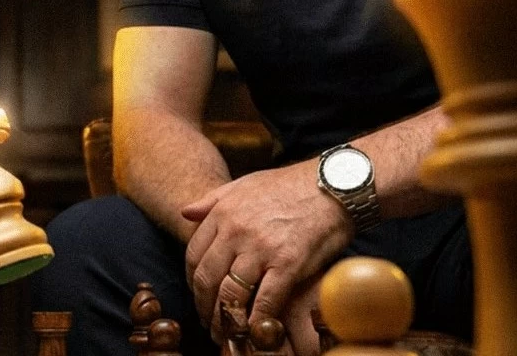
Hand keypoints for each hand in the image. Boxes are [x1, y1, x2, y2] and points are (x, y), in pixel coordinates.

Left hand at [181, 162, 351, 341]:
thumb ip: (212, 200)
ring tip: (227, 332)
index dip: (192, 280)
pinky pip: (265, 300)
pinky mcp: (288, 264)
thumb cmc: (287, 186)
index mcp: (223, 213)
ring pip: (230, 293)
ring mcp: (261, 248)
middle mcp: (236, 231)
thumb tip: (185, 212)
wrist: (331, 186)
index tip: (198, 294)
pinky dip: (257, 320)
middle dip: (204, 305)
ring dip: (225, 319)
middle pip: (207, 277)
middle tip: (208, 321)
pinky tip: (256, 330)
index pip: (193, 254)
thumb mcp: (243, 184)